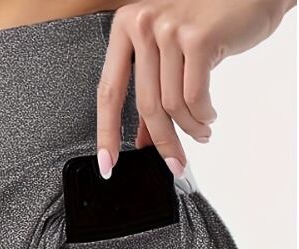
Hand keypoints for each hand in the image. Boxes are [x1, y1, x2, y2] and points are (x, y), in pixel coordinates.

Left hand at [96, 0, 293, 178]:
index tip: (107, 162)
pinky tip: (209, 116)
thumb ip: (153, 90)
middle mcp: (143, 25)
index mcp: (126, 27)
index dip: (106, 133)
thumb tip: (144, 137)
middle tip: (174, 163)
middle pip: (145, 104)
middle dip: (162, 142)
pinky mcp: (198, 38)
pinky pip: (194, 96)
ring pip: (171, 104)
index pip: (108, 92)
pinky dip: (203, 115)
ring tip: (200, 131)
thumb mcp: (169, 52)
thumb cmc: (209, 19)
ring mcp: (169, 30)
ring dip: (189, 128)